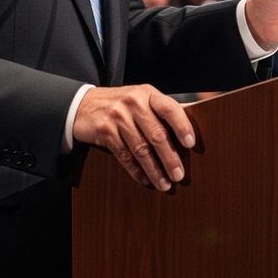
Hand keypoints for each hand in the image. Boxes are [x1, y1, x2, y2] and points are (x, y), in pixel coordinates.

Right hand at [73, 85, 194, 191]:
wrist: (84, 104)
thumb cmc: (122, 104)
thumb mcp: (142, 98)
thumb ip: (163, 109)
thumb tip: (193, 119)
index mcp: (147, 93)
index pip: (170, 108)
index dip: (182, 126)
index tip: (191, 144)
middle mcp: (133, 102)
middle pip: (156, 134)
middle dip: (170, 158)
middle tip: (179, 175)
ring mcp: (117, 116)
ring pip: (141, 149)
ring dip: (155, 170)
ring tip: (165, 184)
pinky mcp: (104, 131)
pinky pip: (124, 155)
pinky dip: (136, 170)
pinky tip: (145, 179)